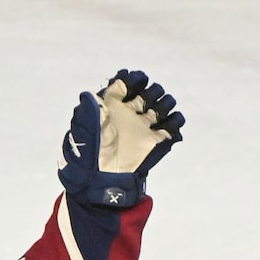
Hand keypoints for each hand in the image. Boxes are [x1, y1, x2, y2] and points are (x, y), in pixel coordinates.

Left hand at [58, 69, 184, 207]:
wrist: (101, 180)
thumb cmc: (89, 152)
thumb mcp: (83, 127)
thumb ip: (90, 108)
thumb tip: (91, 94)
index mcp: (112, 107)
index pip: (126, 84)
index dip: (133, 80)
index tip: (137, 81)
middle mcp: (129, 115)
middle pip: (148, 93)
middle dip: (152, 91)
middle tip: (147, 101)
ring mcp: (142, 128)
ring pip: (161, 107)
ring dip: (166, 103)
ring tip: (160, 111)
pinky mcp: (154, 143)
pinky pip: (171, 127)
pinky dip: (176, 121)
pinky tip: (172, 122)